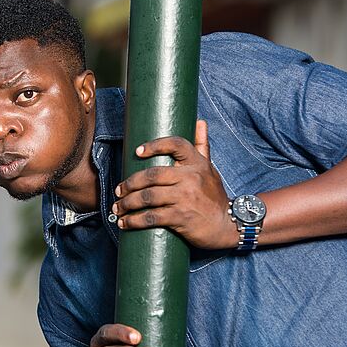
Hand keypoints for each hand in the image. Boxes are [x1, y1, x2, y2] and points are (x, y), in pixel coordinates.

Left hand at [112, 120, 236, 249]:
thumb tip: (200, 122)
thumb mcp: (210, 169)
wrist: (229, 225)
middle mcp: (191, 177)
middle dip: (129, 184)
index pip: (176, 145)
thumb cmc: (214, 196)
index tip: (138, 151)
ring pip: (147, 197)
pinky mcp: (181, 217)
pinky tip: (125, 223)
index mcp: (196, 163)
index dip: (155, 145)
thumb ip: (202, 147)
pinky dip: (134, 221)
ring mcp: (185, 197)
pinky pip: (151, 217)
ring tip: (118, 208)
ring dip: (127, 203)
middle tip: (119, 190)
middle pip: (151, 175)